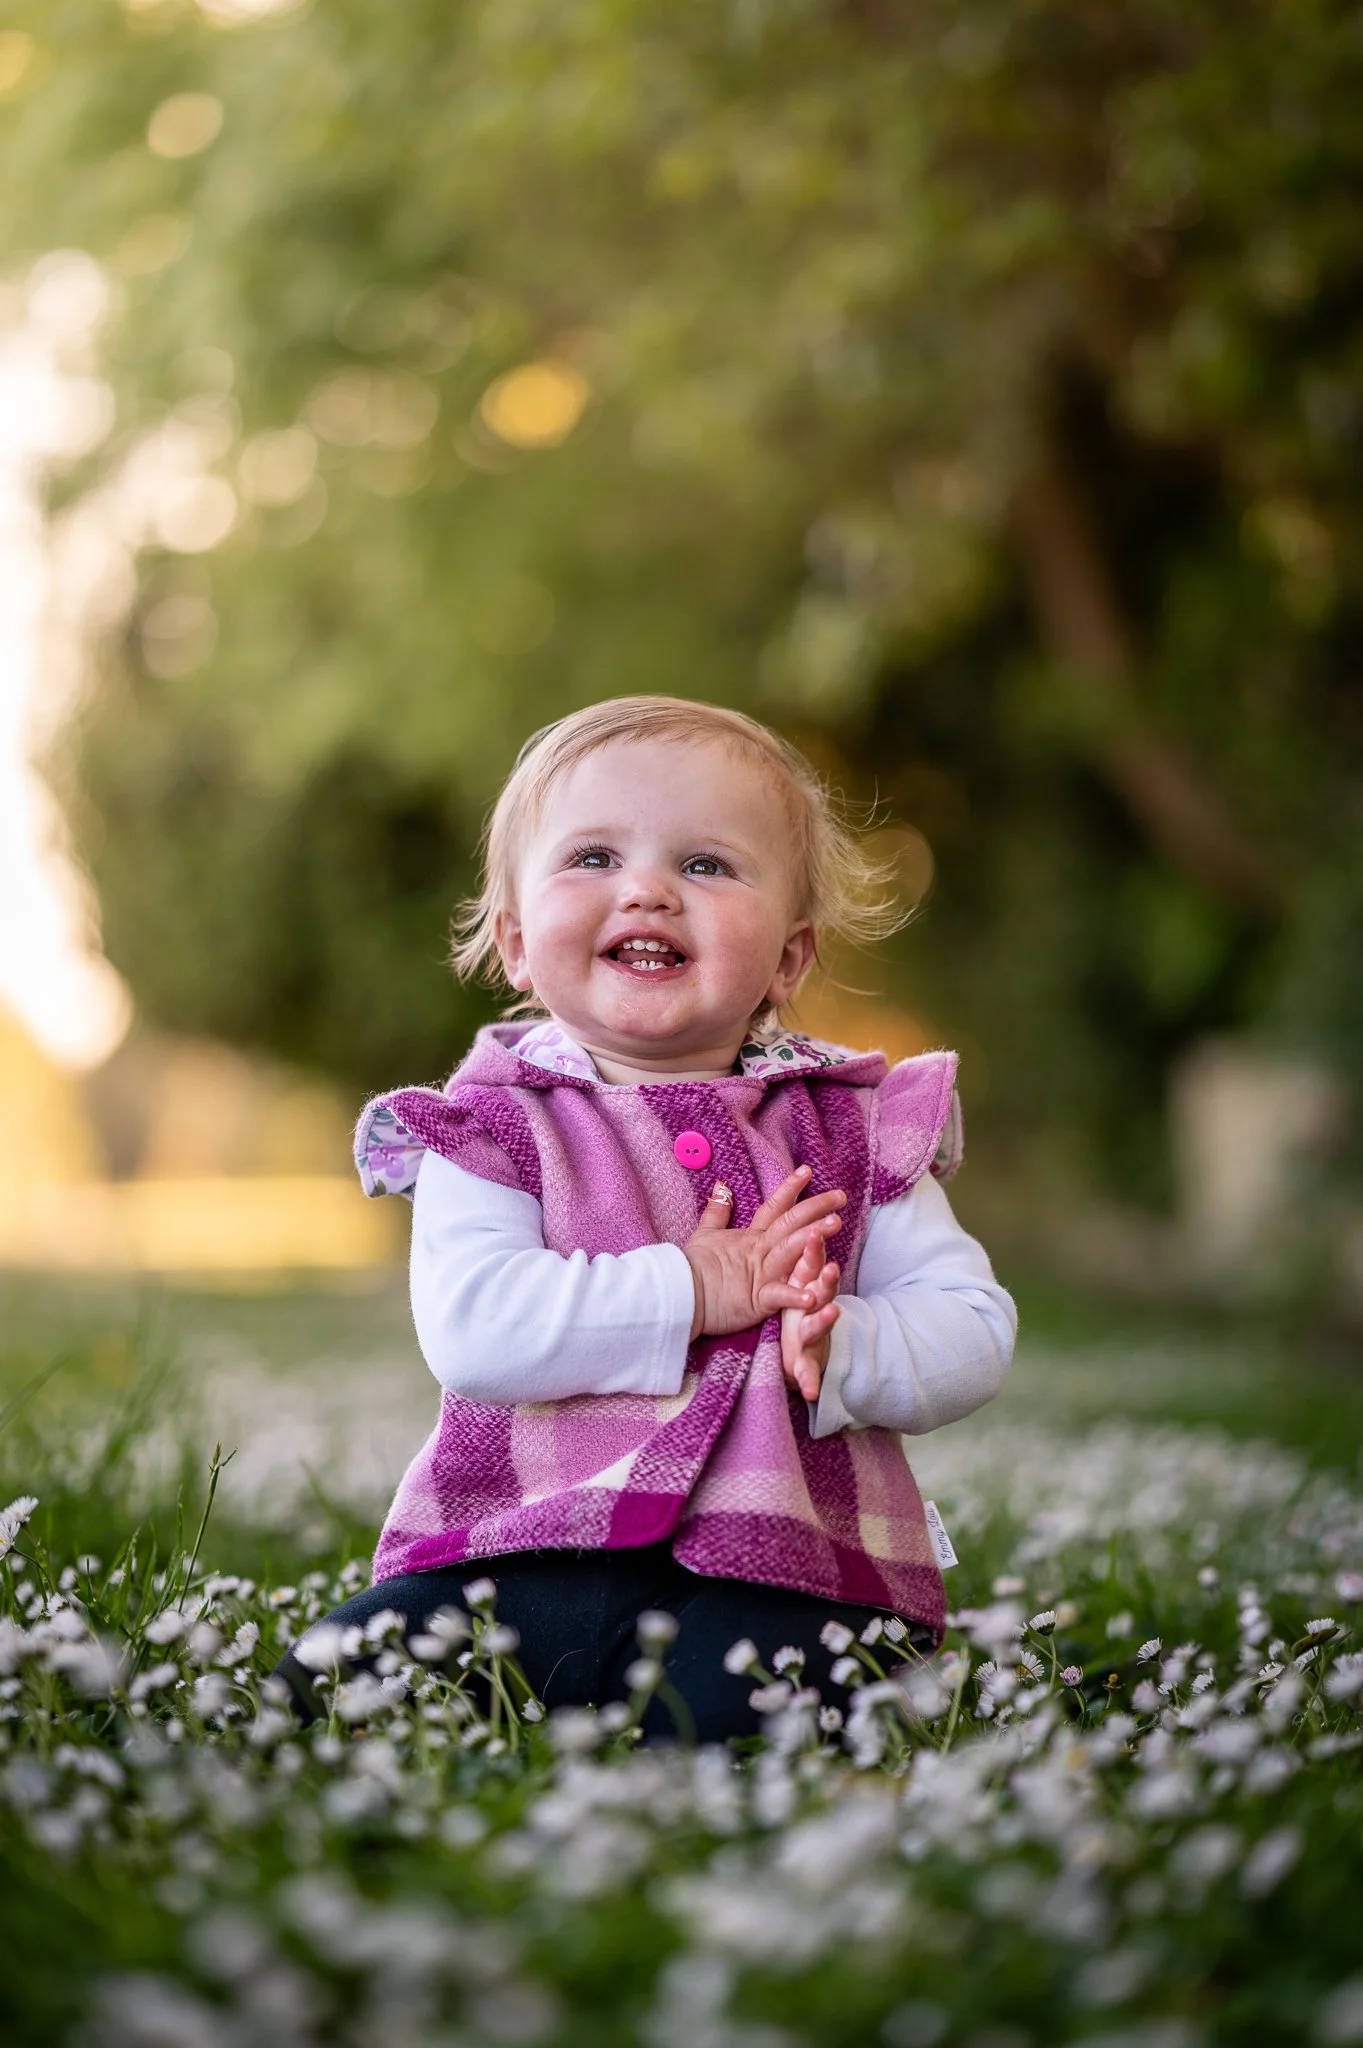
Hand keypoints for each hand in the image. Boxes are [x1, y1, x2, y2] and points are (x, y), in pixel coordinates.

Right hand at [684, 1165, 844, 1340]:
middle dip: (816, 1208)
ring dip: (813, 1238)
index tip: (808, 1171)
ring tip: (835, 1224)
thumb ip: (717, 1212)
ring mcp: (760, 1274)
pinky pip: (779, 1296)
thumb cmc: (692, 1268)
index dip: (790, 1188)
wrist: (678, 1294)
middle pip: (791, 1224)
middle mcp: (760, 1251)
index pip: (774, 1207)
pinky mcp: (756, 1300)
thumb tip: (722, 1188)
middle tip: (840, 1196)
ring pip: (790, 1250)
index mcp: (751, 1238)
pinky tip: (814, 1295)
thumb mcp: (705, 1235)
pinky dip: (795, 1296)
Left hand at [780, 1232, 839, 1401]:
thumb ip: (799, 1252)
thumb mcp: (796, 1278)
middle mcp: (813, 1308)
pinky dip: (810, 1380)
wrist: (805, 1351)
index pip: (810, 1262)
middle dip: (827, 1280)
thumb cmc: (799, 1309)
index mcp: (804, 1287)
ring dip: (826, 1319)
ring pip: (820, 1325)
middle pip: (822, 1290)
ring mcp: (811, 1334)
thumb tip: (798, 1219)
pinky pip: (808, 1371)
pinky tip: (809, 1390)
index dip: (813, 1247)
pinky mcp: (806, 1362)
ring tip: (831, 1313)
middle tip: (831, 1268)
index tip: (814, 1229)